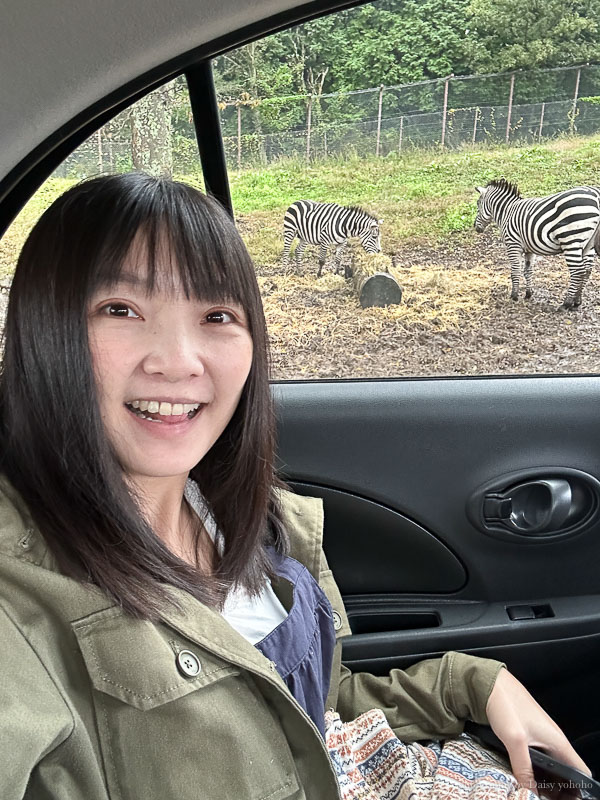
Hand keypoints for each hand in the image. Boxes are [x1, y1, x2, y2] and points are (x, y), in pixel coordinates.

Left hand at [485, 668, 589, 793]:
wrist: (489, 682)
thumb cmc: (506, 702)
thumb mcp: (515, 739)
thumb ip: (524, 768)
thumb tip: (531, 792)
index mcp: (557, 741)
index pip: (581, 771)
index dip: (578, 789)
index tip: (566, 799)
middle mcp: (551, 740)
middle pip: (565, 773)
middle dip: (558, 789)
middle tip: (543, 798)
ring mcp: (539, 737)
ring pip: (549, 767)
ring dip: (542, 781)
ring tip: (530, 791)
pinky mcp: (526, 735)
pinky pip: (535, 758)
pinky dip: (531, 770)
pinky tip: (519, 776)